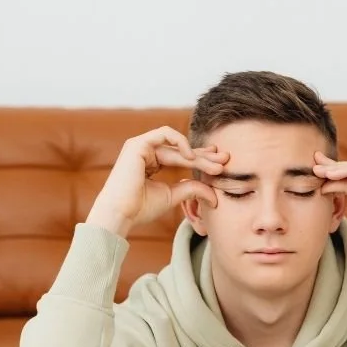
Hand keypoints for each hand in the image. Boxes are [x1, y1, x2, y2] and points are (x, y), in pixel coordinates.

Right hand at [86, 126, 228, 236]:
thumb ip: (192, 189)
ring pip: (177, 145)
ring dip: (198, 154)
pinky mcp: (138, 143)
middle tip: (225, 160)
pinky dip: (180, 141)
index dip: (202, 159)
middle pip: (182, 150)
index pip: (182, 157)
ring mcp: (141, 146)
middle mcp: (147, 152)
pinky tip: (191, 156)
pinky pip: (165, 133)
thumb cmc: (141, 208)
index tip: (220, 164)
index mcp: (153, 163)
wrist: (121, 213)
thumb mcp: (173, 196)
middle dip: (205, 156)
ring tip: (214, 166)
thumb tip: (215, 196)